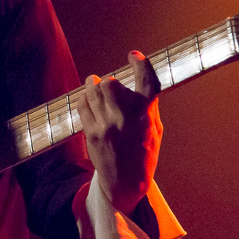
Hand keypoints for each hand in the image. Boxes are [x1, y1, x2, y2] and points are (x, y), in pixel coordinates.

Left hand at [77, 51, 162, 213]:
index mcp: (147, 115)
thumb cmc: (144, 154)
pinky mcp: (92, 133)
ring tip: (94, 84)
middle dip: (109, 82)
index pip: (147, 81)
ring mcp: (107, 125)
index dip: (140, 64)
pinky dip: (84, 98)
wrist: (127, 183)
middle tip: (110, 85)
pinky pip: (82, 104)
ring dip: (93, 85)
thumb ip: (148, 106)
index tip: (134, 56)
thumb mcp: (156, 130)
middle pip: (111, 84)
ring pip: (93, 91)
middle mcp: (126, 118)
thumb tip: (140, 82)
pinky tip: (89, 100)